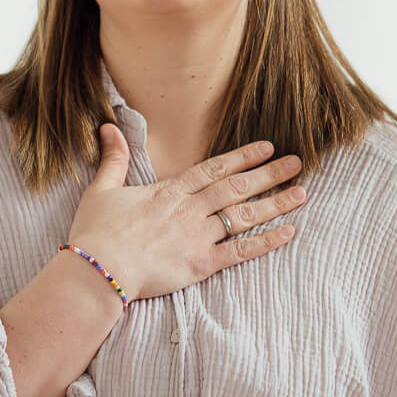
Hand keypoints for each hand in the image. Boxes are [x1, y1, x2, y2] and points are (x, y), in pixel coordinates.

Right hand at [67, 124, 305, 302]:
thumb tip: (108, 127)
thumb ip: (113, 159)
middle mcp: (190, 209)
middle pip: (236, 187)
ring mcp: (198, 237)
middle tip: (297, 163)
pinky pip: (240, 252)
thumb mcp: (102, 189)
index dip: (242, 157)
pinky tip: (288, 233)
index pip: (214, 169)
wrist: (97, 269)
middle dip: (269, 174)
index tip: (266, 147)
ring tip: (301, 193)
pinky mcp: (200, 264)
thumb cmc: (96, 232)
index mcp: (169, 191)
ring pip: (244, 216)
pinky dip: (266, 242)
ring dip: (275, 203)